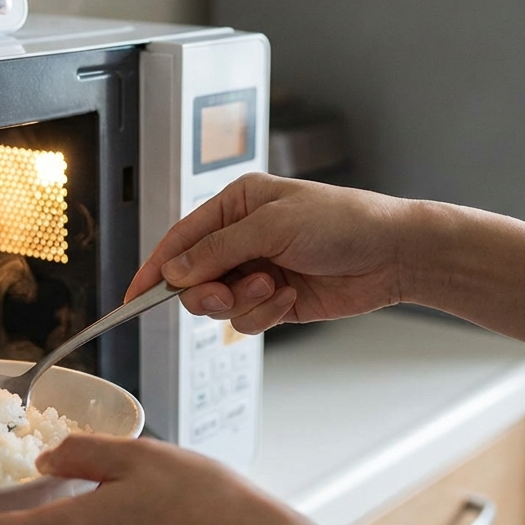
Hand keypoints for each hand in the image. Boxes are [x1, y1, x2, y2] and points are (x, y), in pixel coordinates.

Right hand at [124, 173, 414, 333]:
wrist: (392, 254)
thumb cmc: (342, 222)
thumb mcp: (272, 227)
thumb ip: (218, 251)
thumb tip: (173, 273)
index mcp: (235, 205)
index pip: (180, 239)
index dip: (155, 269)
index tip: (133, 299)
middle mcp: (241, 238)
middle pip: (192, 278)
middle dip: (206, 291)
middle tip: (225, 293)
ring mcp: (257, 271)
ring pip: (218, 303)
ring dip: (243, 302)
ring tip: (275, 288)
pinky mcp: (275, 301)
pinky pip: (247, 320)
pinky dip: (264, 314)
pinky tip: (292, 298)